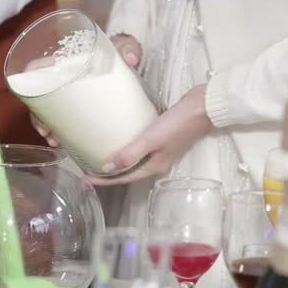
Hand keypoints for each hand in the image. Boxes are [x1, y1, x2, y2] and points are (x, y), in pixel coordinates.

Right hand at [30, 34, 142, 145]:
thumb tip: (132, 59)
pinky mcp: (79, 109)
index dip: (31, 85)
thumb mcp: (122, 46)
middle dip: (39, 117)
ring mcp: (71, 95)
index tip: (36, 101)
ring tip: (54, 141)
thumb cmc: (119, 52)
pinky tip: (61, 143)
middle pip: (41, 96)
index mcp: (67, 59)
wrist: (130, 65)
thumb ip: (127, 46)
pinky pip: (63, 121)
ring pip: (50, 111)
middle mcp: (64, 78)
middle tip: (47, 132)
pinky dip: (61, 132)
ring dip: (47, 127)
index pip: (38, 69)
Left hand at [87, 84, 212, 185]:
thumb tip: (105, 168)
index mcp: (153, 167)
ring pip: (133, 161)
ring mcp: (160, 151)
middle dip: (108, 174)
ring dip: (116, 161)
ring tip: (98, 158)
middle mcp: (156, 163)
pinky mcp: (161, 139)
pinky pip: (139, 149)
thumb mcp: (151, 140)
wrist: (202, 107)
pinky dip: (126, 149)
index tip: (85, 179)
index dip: (104, 180)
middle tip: (88, 170)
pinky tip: (119, 141)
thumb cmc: (177, 124)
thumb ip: (129, 154)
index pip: (123, 178)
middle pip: (128, 172)